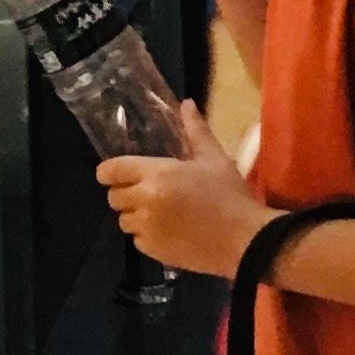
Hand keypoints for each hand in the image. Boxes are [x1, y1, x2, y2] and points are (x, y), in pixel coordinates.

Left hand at [99, 100, 270, 279]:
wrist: (246, 240)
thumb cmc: (230, 195)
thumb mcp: (214, 158)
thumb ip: (195, 130)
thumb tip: (186, 103)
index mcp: (156, 174)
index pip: (111, 170)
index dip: (109, 171)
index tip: (116, 173)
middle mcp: (145, 201)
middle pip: (114, 197)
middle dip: (126, 193)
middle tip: (147, 192)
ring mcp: (147, 228)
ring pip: (124, 221)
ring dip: (135, 216)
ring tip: (159, 213)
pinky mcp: (153, 251)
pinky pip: (137, 240)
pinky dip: (147, 236)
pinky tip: (168, 232)